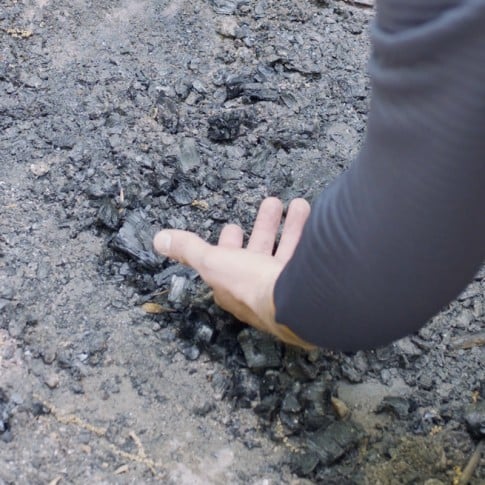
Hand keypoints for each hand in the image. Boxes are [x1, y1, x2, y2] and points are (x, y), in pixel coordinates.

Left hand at [153, 197, 314, 348]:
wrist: (296, 300)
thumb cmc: (250, 284)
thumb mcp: (212, 262)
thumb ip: (188, 249)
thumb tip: (159, 240)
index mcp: (235, 284)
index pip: (230, 261)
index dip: (230, 244)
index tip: (233, 227)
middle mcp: (260, 286)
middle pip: (261, 252)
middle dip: (265, 226)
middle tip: (272, 205)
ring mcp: (286, 284)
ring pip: (287, 250)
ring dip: (291, 226)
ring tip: (299, 205)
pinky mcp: (308, 280)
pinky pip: (309, 254)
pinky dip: (311, 235)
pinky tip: (318, 222)